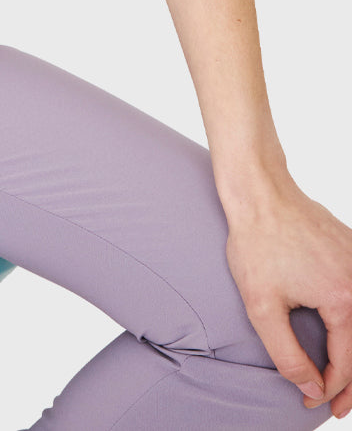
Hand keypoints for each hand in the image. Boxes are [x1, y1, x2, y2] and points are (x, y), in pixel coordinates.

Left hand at [224, 177, 351, 418]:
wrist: (260, 192)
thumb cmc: (256, 243)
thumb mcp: (261, 306)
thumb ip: (287, 354)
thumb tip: (311, 389)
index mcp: (344, 299)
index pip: (347, 363)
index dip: (331, 390)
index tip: (316, 405)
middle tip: (336, 407)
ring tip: (342, 380)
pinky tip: (342, 338)